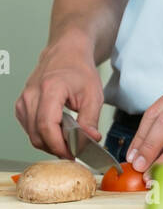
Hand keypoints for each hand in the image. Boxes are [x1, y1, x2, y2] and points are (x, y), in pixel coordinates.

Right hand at [16, 38, 104, 157]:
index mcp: (50, 89)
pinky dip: (43, 136)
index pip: (47, 126)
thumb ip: (91, 120)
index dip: (59, 145)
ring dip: (50, 143)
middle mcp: (32, 95)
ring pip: (32, 135)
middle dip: (56, 148)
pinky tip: (57, 132)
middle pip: (37, 134)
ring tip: (68, 139)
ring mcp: (24, 100)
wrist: (67, 54)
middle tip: (74, 150)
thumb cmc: (79, 70)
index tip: (72, 154)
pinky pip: (29, 129)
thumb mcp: (94, 94)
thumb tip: (90, 140)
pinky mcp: (22, 106)